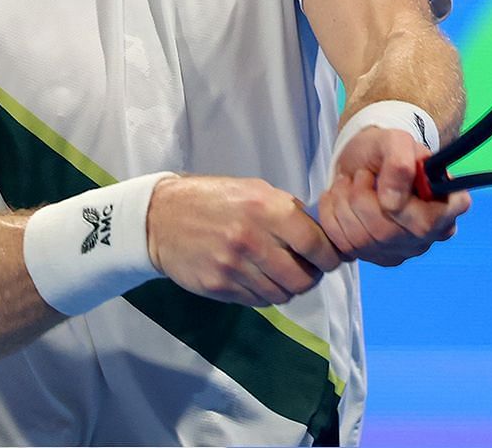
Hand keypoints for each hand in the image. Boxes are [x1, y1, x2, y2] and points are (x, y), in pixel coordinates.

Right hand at [145, 174, 341, 305]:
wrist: (160, 219)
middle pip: (302, 277)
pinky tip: (259, 279)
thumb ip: (287, 211)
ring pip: (282, 294)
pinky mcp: (219, 287)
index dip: (329, 256)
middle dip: (312, 277)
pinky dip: (266, 294)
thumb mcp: (254, 190)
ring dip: (289, 288)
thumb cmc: (214, 200)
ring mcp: (234, 267)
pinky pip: (258, 301)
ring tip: (282, 274)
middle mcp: (252, 239)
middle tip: (308, 269)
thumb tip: (322, 233)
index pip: (315, 243)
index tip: (330, 258)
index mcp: (265, 208)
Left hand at [317, 127, 468, 267]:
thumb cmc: (386, 150)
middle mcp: (431, 234)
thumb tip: (392, 202)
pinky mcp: (375, 257)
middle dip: (361, 198)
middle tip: (360, 175)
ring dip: (344, 204)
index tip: (378, 177)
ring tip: (348, 183)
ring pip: (362, 240)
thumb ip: (400, 163)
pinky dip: (331, 216)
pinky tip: (339, 199)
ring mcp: (402, 249)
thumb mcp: (395, 140)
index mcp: (448, 205)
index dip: (397, 205)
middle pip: (387, 233)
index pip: (425, 223)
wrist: (365, 160)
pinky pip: (343, 245)